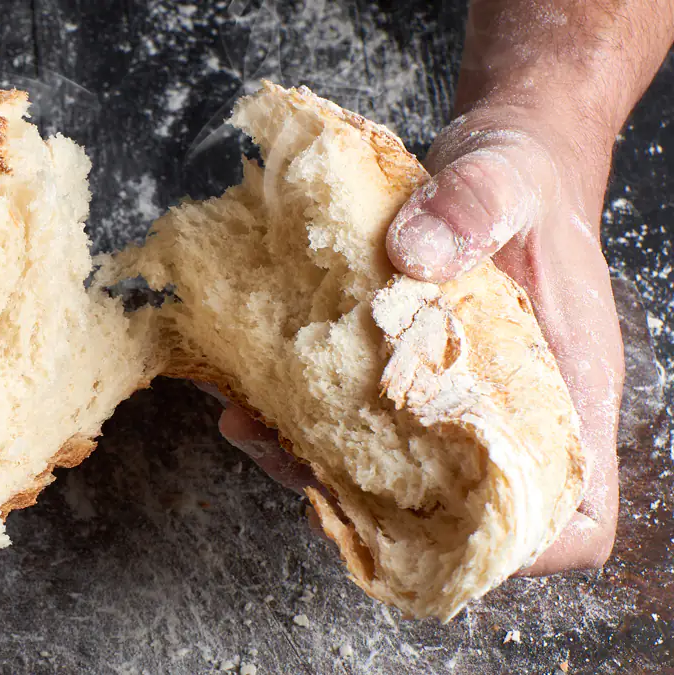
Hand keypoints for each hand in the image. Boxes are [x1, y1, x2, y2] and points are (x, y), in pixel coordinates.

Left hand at [222, 0, 673, 575]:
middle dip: (373, 514)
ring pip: (391, 482)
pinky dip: (299, 424)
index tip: (437, 532)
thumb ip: (469, 209)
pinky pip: (353, 427)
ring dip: (317, 472)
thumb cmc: (525, 177)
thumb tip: (412, 257)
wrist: (496, 159)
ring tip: (253, 428)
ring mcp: (452, 405)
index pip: (576, 522)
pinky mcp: (401, 382)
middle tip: (299, 469)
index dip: (518, 547)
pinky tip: (249, 395)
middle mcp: (510, 415)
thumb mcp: (504, 178)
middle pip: (459, 518)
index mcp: (566, 390)